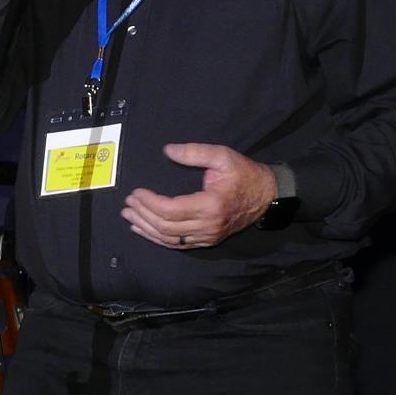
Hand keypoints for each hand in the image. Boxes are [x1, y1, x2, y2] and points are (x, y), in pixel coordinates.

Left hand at [121, 143, 275, 249]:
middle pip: (166, 226)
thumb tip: (167, 150)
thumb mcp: (223, 156)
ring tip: (129, 215)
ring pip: (169, 238)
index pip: (171, 209)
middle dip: (143, 214)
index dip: (149, 202)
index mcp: (211, 205)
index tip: (136, 192)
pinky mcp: (208, 240)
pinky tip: (143, 229)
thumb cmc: (245, 174)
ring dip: (146, 228)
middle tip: (128, 202)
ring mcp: (208, 236)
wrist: (268, 196)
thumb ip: (195, 152)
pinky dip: (157, 238)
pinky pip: (178, 244)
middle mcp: (208, 225)